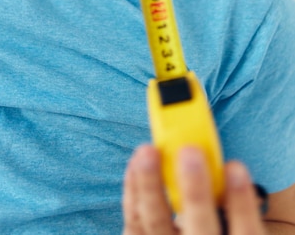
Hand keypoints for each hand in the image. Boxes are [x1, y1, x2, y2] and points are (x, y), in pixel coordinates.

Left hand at [123, 144, 265, 234]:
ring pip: (156, 222)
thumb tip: (219, 162)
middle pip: (199, 228)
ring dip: (151, 184)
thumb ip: (228, 202)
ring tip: (149, 151)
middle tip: (191, 153)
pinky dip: (133, 189)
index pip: (245, 232)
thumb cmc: (209, 230)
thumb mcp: (228, 222)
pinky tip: (136, 162)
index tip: (235, 167)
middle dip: (194, 191)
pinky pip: (134, 220)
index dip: (242, 202)